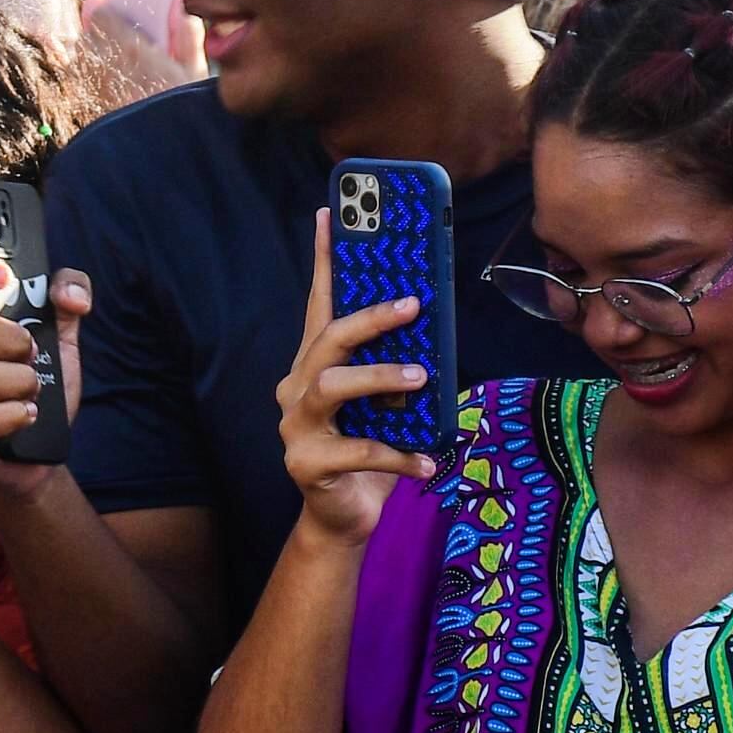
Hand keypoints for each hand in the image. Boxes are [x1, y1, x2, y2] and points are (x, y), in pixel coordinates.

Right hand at [0, 257, 84, 497]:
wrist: (40, 452)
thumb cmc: (41, 391)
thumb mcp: (63, 342)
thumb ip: (68, 304)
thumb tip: (70, 294)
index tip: (1, 275)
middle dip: (10, 338)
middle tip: (33, 352)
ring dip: (21, 381)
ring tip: (35, 390)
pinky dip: (16, 415)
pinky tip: (29, 414)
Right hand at [278, 210, 436, 541]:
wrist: (344, 518)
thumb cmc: (370, 450)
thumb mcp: (388, 403)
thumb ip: (399, 367)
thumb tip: (435, 329)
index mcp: (315, 365)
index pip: (320, 304)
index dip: (325, 260)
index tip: (331, 214)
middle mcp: (297, 389)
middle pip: (327, 341)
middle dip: (370, 318)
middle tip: (414, 305)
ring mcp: (296, 427)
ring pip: (331, 387)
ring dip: (379, 378)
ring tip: (421, 379)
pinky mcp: (306, 464)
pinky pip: (356, 452)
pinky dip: (398, 456)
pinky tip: (427, 463)